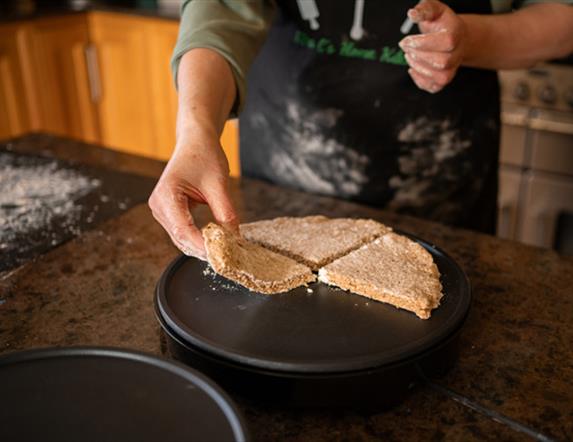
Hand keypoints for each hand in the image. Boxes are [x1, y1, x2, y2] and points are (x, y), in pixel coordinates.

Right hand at [148, 135, 238, 259]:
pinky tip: (214, 240)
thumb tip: (234, 238)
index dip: (202, 245)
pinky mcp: (168, 212)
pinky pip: (183, 231)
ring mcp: (161, 210)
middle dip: (203, 248)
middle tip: (227, 256)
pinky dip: (198, 237)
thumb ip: (226, 213)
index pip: (184, 230)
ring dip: (200, 245)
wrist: (196, 141)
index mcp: (166, 195)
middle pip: (181, 237)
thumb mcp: (219, 184)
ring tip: (223, 250)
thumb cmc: (204, 156)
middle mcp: (159, 205)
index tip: (221, 254)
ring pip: (181, 238)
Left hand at [399, 0, 466, 92]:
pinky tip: (413, 69)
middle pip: (442, 62)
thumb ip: (424, 9)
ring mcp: (452, 69)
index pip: (446, 42)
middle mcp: (458, 53)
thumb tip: (412, 14)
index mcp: (457, 33)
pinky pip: (434, 87)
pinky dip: (420, 81)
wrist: (452, 37)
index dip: (423, 43)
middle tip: (405, 48)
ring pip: (439, 77)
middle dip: (418, 56)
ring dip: (418, 67)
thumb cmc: (440, 23)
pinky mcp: (444, 81)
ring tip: (409, 56)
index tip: (406, 41)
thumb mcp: (434, 10)